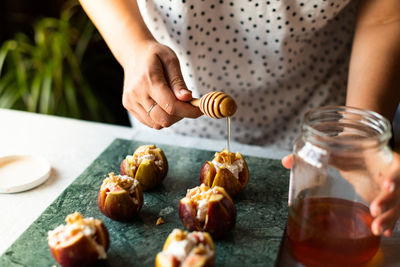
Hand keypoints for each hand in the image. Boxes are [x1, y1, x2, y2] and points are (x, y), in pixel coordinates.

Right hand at [122, 41, 201, 128]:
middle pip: (165, 119)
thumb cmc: (155, 54)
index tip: (200, 109)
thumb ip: (178, 82)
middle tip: (187, 104)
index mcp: (148, 80)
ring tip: (174, 102)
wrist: (133, 52)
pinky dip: (160, 118)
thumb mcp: (171, 60)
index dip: (189, 111)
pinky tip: (163, 104)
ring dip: (171, 117)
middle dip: (181, 115)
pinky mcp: (129, 106)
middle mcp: (137, 93)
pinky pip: (149, 122)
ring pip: (157, 124)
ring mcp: (131, 102)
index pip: (171, 106)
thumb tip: (187, 98)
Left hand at [282, 153, 399, 236]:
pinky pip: (393, 211)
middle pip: (398, 191)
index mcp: (384, 158)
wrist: (363, 143)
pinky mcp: (386, 198)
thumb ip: (314, 153)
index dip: (395, 178)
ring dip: (389, 217)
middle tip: (375, 211)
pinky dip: (390, 221)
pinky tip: (384, 232)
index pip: (396, 168)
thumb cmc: (353, 145)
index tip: (387, 186)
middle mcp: (391, 174)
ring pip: (397, 204)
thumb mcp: (337, 148)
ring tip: (378, 229)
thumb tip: (285, 161)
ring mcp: (391, 188)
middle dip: (389, 203)